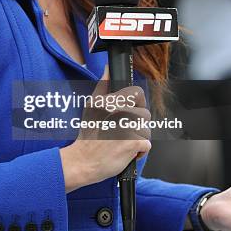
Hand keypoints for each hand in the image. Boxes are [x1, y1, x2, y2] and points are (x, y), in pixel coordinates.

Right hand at [60, 66, 151, 192]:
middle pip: (145, 114)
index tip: (132, 112)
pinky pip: (146, 145)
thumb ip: (102, 86)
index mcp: (112, 101)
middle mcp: (120, 111)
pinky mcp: (133, 143)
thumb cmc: (87, 135)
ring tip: (122, 142)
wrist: (83, 161)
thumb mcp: (91, 106)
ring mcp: (128, 127)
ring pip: (146, 130)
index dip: (138, 104)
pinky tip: (126, 152)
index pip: (138, 94)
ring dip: (138, 139)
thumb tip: (108, 69)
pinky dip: (139, 151)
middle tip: (122, 132)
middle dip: (137, 125)